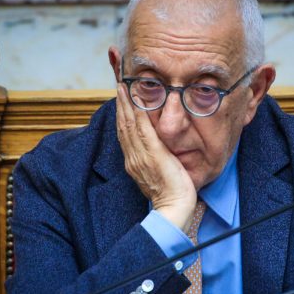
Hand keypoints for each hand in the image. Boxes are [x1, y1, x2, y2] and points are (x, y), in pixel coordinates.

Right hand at [116, 84, 196, 230]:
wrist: (175, 208)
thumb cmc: (172, 196)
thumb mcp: (159, 176)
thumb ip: (155, 162)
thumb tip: (159, 152)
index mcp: (133, 163)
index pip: (124, 134)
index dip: (122, 116)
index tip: (121, 100)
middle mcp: (133, 157)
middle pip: (123, 126)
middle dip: (120, 104)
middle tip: (119, 85)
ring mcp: (141, 155)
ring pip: (129, 123)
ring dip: (126, 103)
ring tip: (123, 86)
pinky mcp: (153, 153)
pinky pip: (142, 127)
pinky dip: (138, 111)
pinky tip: (137, 97)